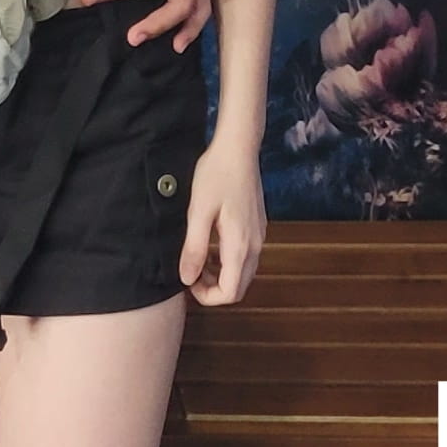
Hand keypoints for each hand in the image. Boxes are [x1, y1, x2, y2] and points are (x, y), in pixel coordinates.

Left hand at [180, 133, 266, 303]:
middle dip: (214, 289)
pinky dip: (228, 261)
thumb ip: (194, 248)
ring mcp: (259, 236)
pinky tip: (212, 243)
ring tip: (199, 258)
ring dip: (221, 275)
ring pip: (243, 273)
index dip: (207, 297)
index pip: (230, 293)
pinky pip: (245, 257)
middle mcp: (255, 245)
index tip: (188, 281)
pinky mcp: (257, 227)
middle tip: (191, 273)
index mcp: (240, 245)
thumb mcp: (198, 212)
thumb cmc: (216, 175)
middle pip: (239, 287)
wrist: (238, 149)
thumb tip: (187, 279)